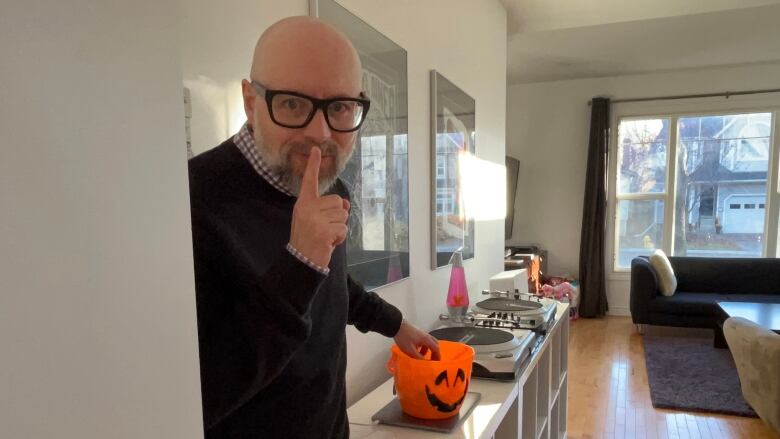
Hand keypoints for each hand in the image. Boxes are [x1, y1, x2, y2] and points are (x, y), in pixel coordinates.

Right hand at [289, 147, 349, 267]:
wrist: (301, 261)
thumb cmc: (308, 240)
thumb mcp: (315, 220)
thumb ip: (328, 209)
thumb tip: (346, 203)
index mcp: (303, 204)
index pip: (309, 182)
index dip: (313, 166)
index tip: (316, 149)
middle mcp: (307, 208)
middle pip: (338, 201)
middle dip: (337, 216)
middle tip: (325, 228)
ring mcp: (315, 219)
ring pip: (343, 215)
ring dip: (339, 228)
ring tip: (326, 236)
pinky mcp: (324, 231)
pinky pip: (343, 228)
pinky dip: (340, 238)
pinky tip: (329, 243)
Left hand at [394, 319, 440, 359]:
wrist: (396, 326)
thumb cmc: (404, 338)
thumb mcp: (410, 350)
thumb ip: (418, 357)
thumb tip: (424, 362)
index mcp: (426, 340)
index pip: (436, 348)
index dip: (437, 356)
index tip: (437, 362)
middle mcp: (426, 336)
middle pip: (434, 344)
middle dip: (434, 353)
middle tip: (431, 360)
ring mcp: (421, 334)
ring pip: (428, 343)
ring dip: (427, 350)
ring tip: (421, 357)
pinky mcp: (417, 334)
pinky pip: (423, 341)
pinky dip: (422, 347)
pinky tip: (416, 351)